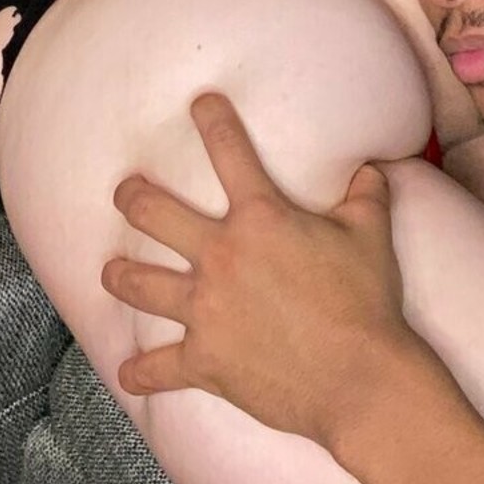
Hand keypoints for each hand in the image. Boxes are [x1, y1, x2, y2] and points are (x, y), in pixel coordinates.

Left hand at [101, 92, 428, 448]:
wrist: (359, 380)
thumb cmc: (366, 302)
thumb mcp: (372, 234)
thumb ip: (366, 194)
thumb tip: (370, 167)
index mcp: (260, 218)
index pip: (230, 151)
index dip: (212, 119)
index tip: (199, 103)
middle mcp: (221, 256)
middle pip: (154, 215)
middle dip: (132, 198)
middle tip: (124, 192)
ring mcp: (206, 310)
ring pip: (140, 285)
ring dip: (121, 276)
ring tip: (111, 272)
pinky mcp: (204, 360)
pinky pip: (159, 369)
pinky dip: (141, 374)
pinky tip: (129, 375)